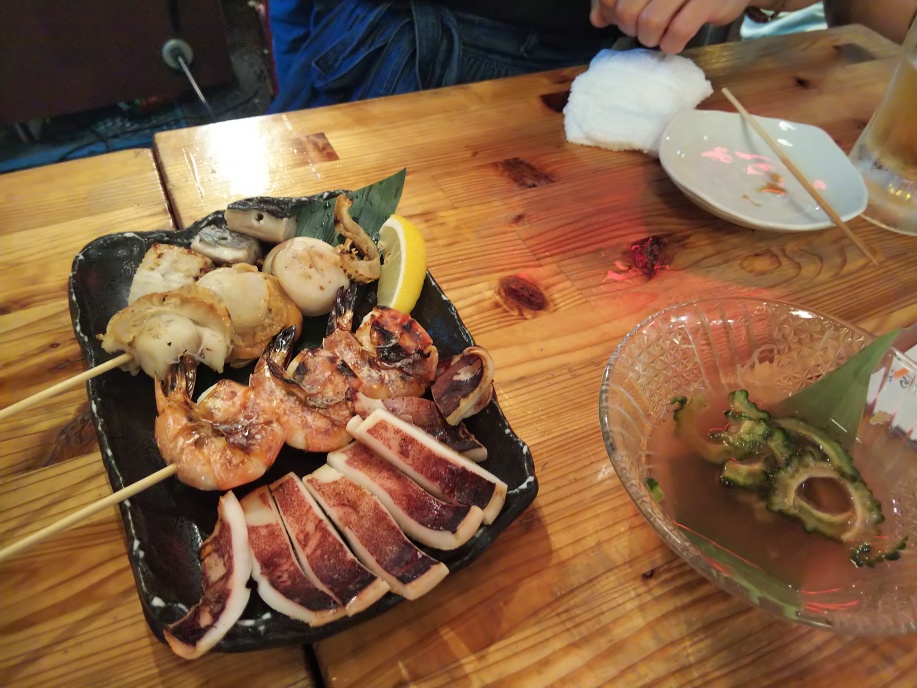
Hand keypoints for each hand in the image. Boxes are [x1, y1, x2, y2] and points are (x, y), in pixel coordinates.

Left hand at [590, 0, 751, 53]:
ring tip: (659, 36)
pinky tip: (674, 43)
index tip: (624, 19)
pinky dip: (671, 45)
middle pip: (627, 12)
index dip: (611, 13)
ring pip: (650, 23)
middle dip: (630, 29)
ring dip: (650, 39)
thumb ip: (619, 0)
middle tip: (644, 30)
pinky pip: (678, 32)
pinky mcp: (707, 1)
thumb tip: (596, 19)